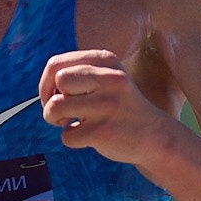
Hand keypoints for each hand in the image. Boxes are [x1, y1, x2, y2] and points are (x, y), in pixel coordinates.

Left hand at [39, 48, 172, 166]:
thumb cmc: (121, 107)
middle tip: (63, 111)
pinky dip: (72, 139)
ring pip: (55, 107)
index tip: (53, 96)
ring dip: (54, 119)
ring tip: (70, 122)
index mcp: (106, 61)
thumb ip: (78, 73)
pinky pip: (67, 136)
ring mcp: (106, 105)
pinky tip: (89, 137)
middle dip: (49, 99)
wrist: (156, 137)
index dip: (46, 83)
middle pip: (57, 81)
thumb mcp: (108, 78)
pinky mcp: (103, 131)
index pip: (56, 63)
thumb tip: (44, 84)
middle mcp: (108, 79)